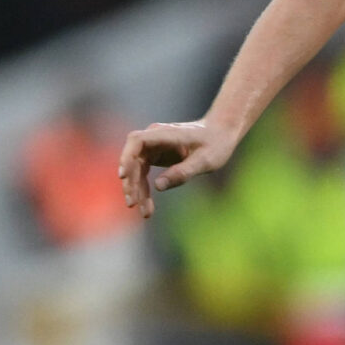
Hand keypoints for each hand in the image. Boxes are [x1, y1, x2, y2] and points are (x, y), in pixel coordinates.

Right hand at [119, 119, 237, 217]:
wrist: (221, 133)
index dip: (126, 157)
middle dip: (131, 181)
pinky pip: (143, 173)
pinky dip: (144, 188)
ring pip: (136, 169)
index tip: (123, 176)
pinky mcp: (155, 156)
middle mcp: (154, 137)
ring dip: (136, 189)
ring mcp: (153, 147)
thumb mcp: (205, 161)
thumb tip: (158, 186)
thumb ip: (182, 172)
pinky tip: (147, 206)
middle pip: (133, 158)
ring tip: (143, 211)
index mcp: (166, 133)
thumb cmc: (216, 144)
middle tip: (133, 203)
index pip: (137, 141)